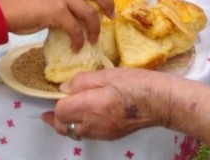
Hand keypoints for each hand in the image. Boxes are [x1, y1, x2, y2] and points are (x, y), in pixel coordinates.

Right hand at [0, 0, 113, 50]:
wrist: (3, 10)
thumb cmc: (19, 5)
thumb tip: (74, 12)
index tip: (106, 5)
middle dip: (107, 4)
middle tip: (111, 17)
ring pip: (89, 13)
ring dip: (94, 29)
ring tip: (92, 40)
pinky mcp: (57, 12)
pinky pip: (76, 29)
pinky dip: (79, 40)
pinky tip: (76, 47)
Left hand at [41, 68, 170, 139]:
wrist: (160, 101)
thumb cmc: (136, 83)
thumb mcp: (107, 74)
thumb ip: (82, 81)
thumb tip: (64, 88)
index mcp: (92, 105)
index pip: (61, 111)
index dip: (56, 102)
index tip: (58, 94)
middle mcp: (94, 123)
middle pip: (63, 127)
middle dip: (55, 119)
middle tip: (49, 111)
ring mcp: (102, 132)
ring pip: (74, 133)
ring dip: (67, 124)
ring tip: (66, 112)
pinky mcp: (110, 135)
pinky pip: (87, 134)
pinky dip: (81, 126)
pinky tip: (85, 115)